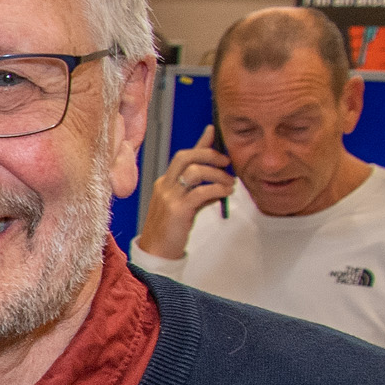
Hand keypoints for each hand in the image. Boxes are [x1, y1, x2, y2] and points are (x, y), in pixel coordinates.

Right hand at [140, 140, 235, 257]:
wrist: (155, 254)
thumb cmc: (170, 231)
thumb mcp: (184, 206)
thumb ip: (199, 191)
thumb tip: (219, 182)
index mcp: (164, 183)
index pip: (183, 157)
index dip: (199, 143)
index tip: (212, 131)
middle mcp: (164, 186)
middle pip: (186, 157)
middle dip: (210, 154)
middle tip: (226, 163)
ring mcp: (169, 197)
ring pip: (195, 171)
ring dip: (217, 174)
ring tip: (229, 184)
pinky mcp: (177, 210)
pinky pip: (201, 192)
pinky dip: (217, 190)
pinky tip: (224, 194)